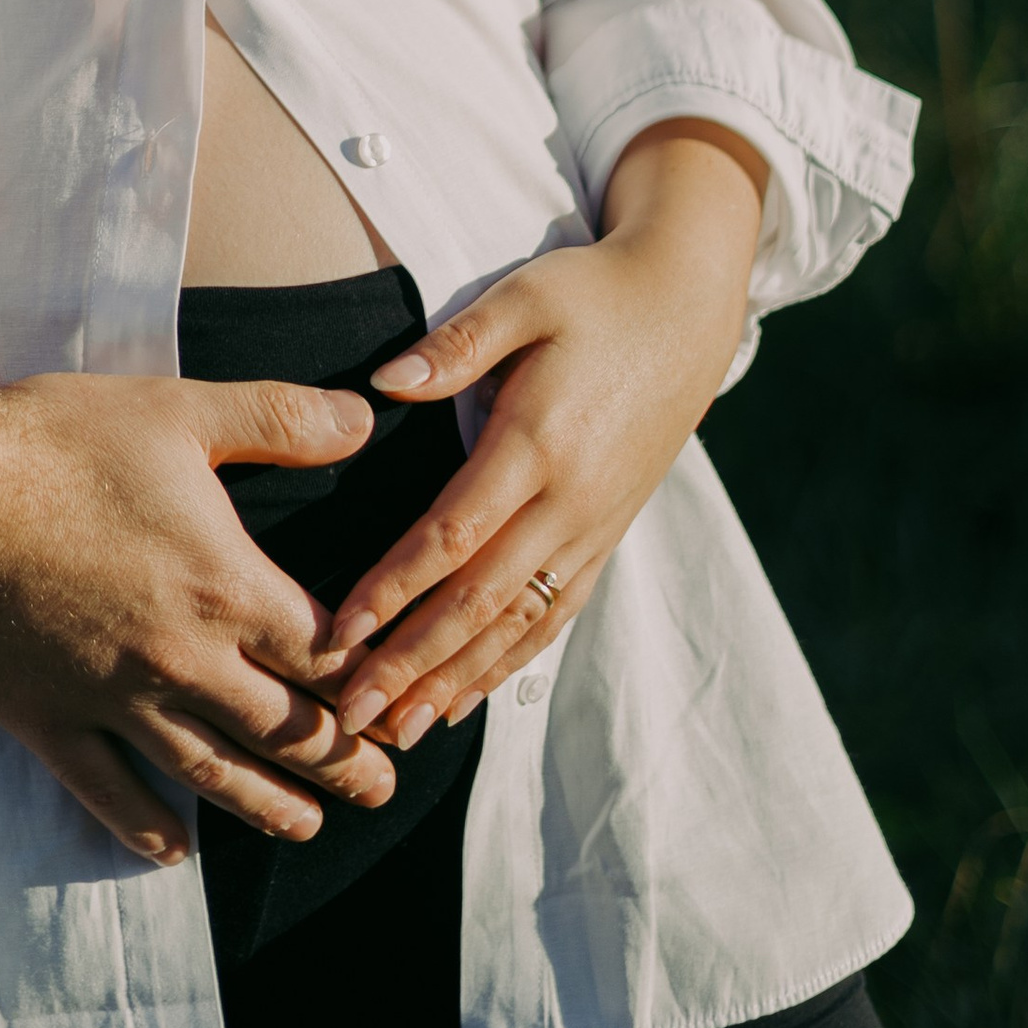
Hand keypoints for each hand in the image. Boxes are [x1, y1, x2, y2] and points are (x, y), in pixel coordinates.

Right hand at [0, 371, 400, 865]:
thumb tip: (366, 419)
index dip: (369, 683)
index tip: (400, 705)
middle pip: (284, 729)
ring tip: (306, 828)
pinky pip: (107, 790)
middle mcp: (182, 658)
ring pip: (210, 772)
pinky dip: (144, 825)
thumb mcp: (178, 410)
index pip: (324, 654)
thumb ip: (277, 419)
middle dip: (341, 763)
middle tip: (381, 790)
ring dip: (266, 806)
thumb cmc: (53, 442)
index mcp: (225, 586)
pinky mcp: (49, 719)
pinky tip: (173, 847)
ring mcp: (114, 698)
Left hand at [311, 119, 767, 749]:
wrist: (687, 310)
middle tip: (352, 717)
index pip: (455, 534)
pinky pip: (555, 615)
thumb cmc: (592, 294)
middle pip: (480, 602)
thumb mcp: (523, 298)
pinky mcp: (607, 534)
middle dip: (412, 663)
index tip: (340, 632)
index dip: (395, 588)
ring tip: (400, 733)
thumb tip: (382, 383)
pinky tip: (468, 698)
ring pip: (519, 623)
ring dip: (456, 682)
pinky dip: (510, 663)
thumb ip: (454, 345)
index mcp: (539, 443)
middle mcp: (569, 501)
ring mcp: (594, 526)